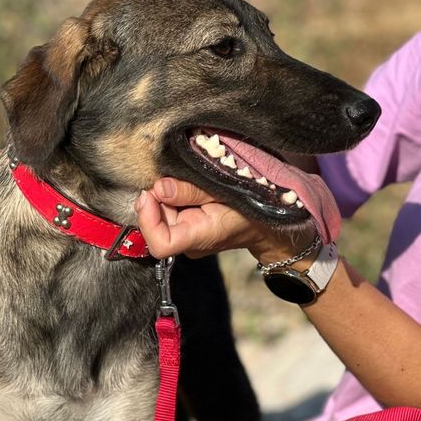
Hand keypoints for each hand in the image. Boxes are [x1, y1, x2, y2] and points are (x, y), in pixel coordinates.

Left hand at [135, 177, 316, 263]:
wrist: (273, 225)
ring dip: (169, 195)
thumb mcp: (228, 192)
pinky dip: (176, 196)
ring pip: (163, 214)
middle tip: (176, 177)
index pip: (159, 244)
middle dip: (160, 198)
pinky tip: (192, 187)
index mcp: (199, 237)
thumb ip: (192, 191)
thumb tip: (159, 188)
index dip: (148, 218)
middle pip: (157, 222)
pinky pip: (172, 211)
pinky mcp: (189, 227)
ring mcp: (189, 237)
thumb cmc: (256, 207)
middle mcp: (190, 243)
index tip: (152, 192)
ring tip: (191, 181)